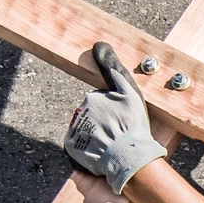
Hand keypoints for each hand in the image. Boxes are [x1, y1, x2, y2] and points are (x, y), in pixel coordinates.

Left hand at [65, 42, 166, 192]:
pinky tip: (102, 152)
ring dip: (97, 136)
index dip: (115, 110)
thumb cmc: (133, 124)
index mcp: (92, 98)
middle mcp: (78, 113)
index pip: (101, 101)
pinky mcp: (71, 149)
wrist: (129, 158)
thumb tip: (99, 44)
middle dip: (104, 123)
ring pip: (86, 130)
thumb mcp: (128, 91)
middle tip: (120, 133)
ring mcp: (73, 132)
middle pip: (92, 116)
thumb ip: (112, 68)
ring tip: (113, 145)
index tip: (124, 120)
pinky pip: (78, 146)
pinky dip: (88, 149)